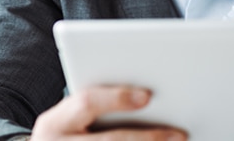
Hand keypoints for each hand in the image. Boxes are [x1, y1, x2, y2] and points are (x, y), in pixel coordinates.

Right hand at [30, 86, 185, 139]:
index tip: (147, 96)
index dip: (117, 98)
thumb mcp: (70, 116)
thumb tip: (149, 97)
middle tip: (179, 134)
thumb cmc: (66, 132)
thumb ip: (100, 105)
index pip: (86, 102)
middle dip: (148, 137)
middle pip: (111, 139)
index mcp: (54, 123)